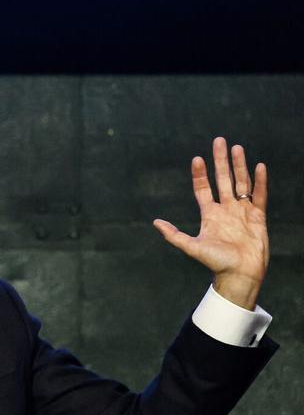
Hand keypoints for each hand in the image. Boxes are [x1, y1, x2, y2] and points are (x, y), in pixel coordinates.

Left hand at [153, 136, 268, 309]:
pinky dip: (260, 181)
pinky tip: (259, 166)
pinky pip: (259, 195)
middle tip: (219, 140)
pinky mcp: (258, 216)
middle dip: (221, 160)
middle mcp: (226, 209)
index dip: (200, 174)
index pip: (203, 188)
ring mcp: (242, 211)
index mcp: (209, 214)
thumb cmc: (216, 262)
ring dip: (239, 165)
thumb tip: (155, 222)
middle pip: (223, 179)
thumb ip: (174, 235)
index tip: (197, 158)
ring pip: (241, 182)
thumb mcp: (191, 247)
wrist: (239, 274)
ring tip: (237, 147)